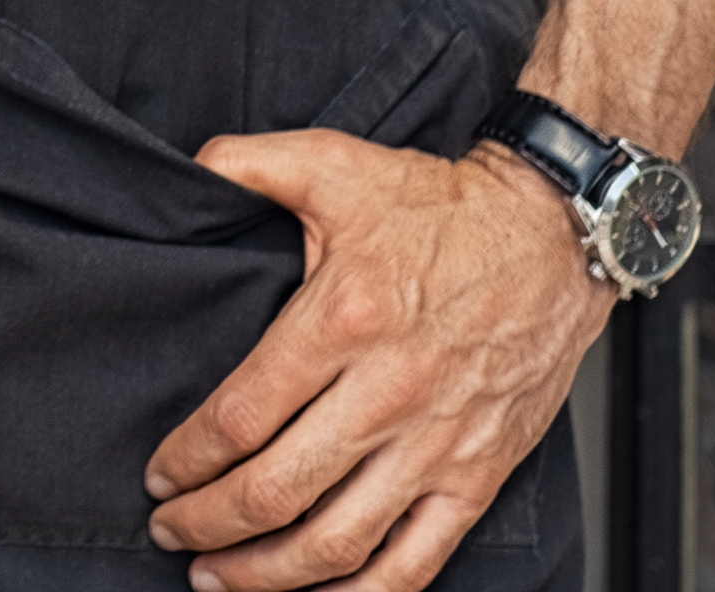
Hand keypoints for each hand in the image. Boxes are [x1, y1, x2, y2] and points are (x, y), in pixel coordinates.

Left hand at [141, 134, 606, 591]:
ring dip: (266, 574)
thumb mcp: (332, 163)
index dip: (188, 457)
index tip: (159, 473)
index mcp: (341, 320)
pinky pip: (415, 561)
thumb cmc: (441, 205)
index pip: (241, 417)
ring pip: (336, 541)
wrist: (554, 235)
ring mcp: (437, 444)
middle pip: (275, 491)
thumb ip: (246, 164)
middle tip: (169, 530)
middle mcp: (387, 393)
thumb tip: (185, 171)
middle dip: (206, 523)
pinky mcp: (478, 475)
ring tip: (217, 578)